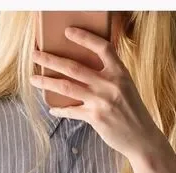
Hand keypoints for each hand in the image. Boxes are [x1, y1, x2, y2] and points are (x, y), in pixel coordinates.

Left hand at [30, 26, 166, 161]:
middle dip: (51, 60)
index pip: (102, 48)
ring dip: (47, 82)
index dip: (85, 38)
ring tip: (33, 79)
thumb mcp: (126, 87)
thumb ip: (109, 77)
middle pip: (74, 67)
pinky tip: (51, 109)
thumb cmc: (132, 111)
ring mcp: (101, 101)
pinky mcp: (95, 117)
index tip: (68, 32)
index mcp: (120, 72)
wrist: (142, 137)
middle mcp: (110, 84)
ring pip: (67, 87)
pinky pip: (71, 111)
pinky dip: (59, 109)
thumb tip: (84, 71)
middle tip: (35, 55)